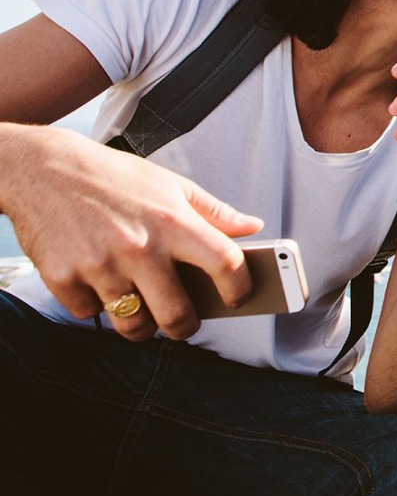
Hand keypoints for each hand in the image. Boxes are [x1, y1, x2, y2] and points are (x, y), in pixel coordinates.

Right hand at [1, 125, 261, 341]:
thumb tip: (253, 227)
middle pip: (178, 315)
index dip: (240, 288)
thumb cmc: (113, 177)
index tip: (238, 297)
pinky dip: (96, 306)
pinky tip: (98, 283)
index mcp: (173, 221)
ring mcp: (100, 266)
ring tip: (142, 306)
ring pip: (133, 325)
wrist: (43, 169)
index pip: (225, 264)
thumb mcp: (170, 184)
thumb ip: (214, 211)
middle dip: (186, 326)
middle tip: (184, 320)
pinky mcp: (63, 278)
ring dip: (141, 325)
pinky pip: (90, 314)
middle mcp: (139, 247)